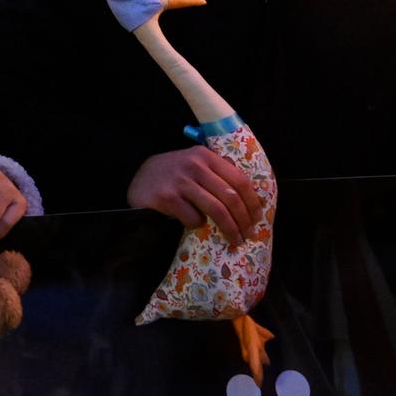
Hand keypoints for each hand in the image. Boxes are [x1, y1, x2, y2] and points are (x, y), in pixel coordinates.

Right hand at [126, 146, 263, 246]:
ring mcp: (179, 181)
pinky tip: (194, 224)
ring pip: (216, 210)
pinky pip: (193, 218)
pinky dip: (198, 225)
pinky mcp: (166, 198)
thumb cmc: (173, 174)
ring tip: (234, 240)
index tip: (257, 217)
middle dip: (243, 219)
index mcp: (205, 156)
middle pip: (230, 197)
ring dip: (229, 229)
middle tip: (247, 234)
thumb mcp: (194, 164)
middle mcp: (194, 165)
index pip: (239, 179)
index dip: (252, 201)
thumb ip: (216, 173)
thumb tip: (249, 196)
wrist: (138, 178)